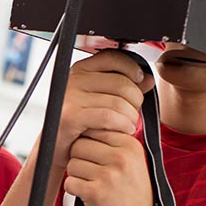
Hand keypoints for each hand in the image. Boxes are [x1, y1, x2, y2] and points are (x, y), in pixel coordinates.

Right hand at [53, 50, 149, 170]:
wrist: (58, 148)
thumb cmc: (80, 125)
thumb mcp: (102, 101)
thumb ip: (125, 88)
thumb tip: (148, 79)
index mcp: (80, 70)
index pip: (113, 58)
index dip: (132, 68)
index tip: (139, 81)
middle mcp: (74, 80)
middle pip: (121, 82)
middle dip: (136, 100)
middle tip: (133, 113)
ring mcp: (70, 98)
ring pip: (117, 102)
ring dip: (131, 116)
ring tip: (129, 125)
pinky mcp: (71, 116)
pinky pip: (107, 116)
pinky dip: (122, 124)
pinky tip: (124, 130)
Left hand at [58, 50, 155, 205]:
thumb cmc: (134, 194)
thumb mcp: (134, 161)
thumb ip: (115, 140)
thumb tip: (90, 118)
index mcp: (130, 144)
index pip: (93, 128)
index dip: (88, 144)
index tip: (96, 157)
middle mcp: (121, 156)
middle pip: (78, 144)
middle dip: (80, 159)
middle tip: (93, 174)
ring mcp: (109, 174)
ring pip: (72, 163)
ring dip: (77, 176)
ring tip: (94, 185)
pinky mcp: (97, 193)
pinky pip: (70, 182)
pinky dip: (75, 190)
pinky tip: (90, 196)